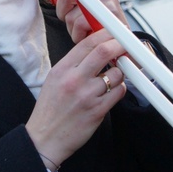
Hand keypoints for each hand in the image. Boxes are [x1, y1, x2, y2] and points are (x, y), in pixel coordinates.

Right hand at [26, 29, 126, 169]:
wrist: (45, 138)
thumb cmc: (50, 109)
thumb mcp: (54, 78)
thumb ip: (73, 63)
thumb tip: (96, 48)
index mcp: (62, 69)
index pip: (88, 43)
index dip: (106, 34)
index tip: (115, 33)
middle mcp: (74, 80)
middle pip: (104, 52)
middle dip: (120, 45)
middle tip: (127, 45)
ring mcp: (87, 95)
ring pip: (116, 73)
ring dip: (120, 71)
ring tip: (114, 75)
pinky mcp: (97, 111)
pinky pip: (118, 92)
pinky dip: (120, 88)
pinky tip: (113, 90)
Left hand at [49, 0, 126, 42]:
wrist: (120, 38)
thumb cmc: (101, 20)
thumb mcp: (87, 1)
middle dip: (63, 10)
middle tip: (71, 17)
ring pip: (71, 13)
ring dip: (72, 26)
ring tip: (83, 27)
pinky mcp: (108, 13)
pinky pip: (80, 23)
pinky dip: (79, 33)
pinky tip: (87, 33)